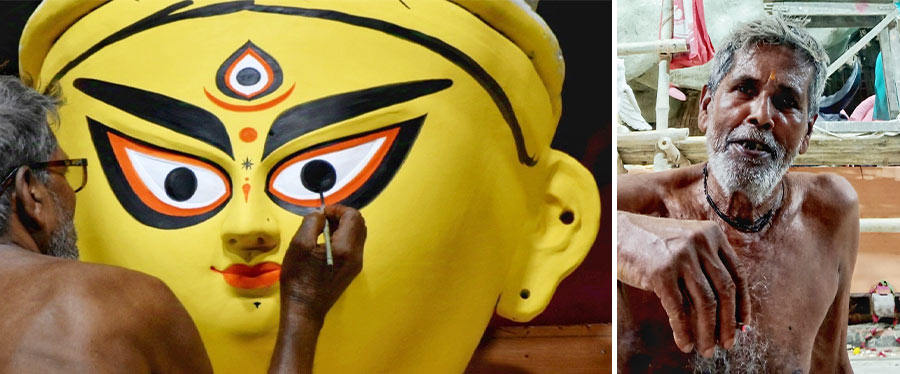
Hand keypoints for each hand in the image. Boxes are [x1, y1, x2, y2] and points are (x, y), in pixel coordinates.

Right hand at [280, 204, 365, 320]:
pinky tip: (325, 244)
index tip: (321, 214)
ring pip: (357, 234)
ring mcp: (356, 264)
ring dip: (342, 227)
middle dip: (341, 216)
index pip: (353, 216)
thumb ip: (311, 222)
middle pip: (359, 223)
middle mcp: (357, 255)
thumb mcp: (299, 245)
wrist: (305, 309)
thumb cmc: (299, 278)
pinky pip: (353, 246)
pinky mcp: (352, 270)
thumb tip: (320, 214)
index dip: (337, 209)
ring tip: (321, 232)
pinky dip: (342, 238)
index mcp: (346, 248)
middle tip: (322, 220)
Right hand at [617, 211, 750, 356]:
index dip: (743, 303)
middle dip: (729, 323)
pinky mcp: (661, 273)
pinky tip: (684, 343)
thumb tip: (722, 309)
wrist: (616, 232)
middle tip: (727, 343)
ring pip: (705, 303)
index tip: (743, 324)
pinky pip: (679, 310)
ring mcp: (681, 256)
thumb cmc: (650, 243)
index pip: (738, 274)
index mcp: (712, 234)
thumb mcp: (685, 243)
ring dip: (708, 332)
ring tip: (706, 349)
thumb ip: (704, 264)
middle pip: (725, 291)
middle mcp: (701, 242)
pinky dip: (683, 331)